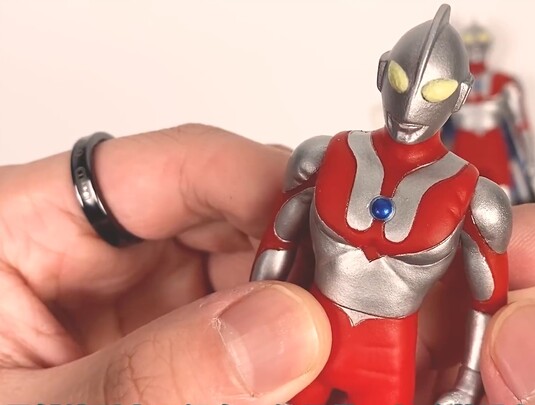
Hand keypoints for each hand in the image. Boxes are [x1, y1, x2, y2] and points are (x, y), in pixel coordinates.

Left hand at [0, 124, 330, 403]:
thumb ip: (148, 377)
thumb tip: (282, 332)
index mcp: (28, 227)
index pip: (174, 167)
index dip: (269, 185)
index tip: (344, 231)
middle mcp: (97, 259)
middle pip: (236, 222)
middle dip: (310, 268)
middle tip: (367, 319)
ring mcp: (140, 310)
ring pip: (258, 285)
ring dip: (313, 323)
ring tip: (355, 366)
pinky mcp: (168, 355)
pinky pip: (251, 342)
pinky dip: (297, 367)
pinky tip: (324, 386)